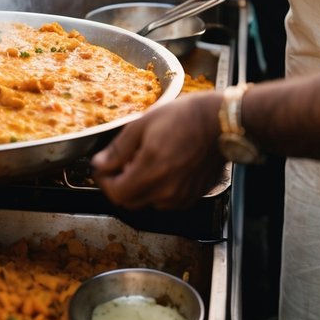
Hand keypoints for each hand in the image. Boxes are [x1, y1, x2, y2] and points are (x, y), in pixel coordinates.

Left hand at [91, 91, 223, 208]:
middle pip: (129, 202)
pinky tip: (161, 168)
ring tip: (142, 162)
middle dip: (118, 185)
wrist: (220, 122)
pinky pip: (165, 200)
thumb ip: (118, 149)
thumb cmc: (183, 117)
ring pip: (147, 202)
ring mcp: (181, 196)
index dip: (104, 182)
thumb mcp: (143, 124)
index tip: (102, 168)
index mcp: (152, 169)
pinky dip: (156, 189)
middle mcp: (166, 190)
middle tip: (117, 166)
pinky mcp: (192, 196)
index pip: (116, 193)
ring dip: (137, 188)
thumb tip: (100, 163)